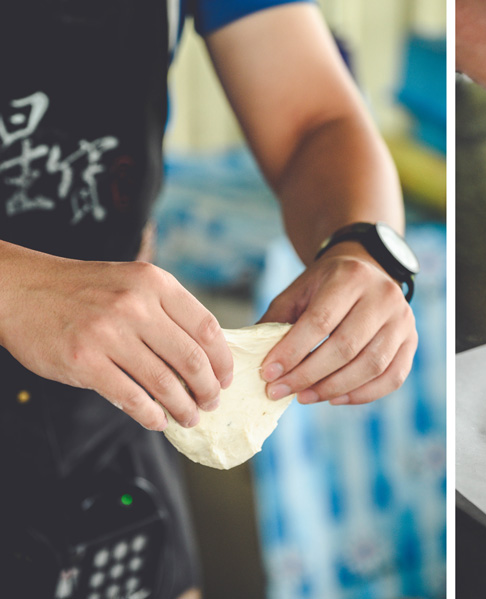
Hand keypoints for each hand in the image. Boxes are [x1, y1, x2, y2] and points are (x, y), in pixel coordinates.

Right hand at [0, 252, 232, 430]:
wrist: (22, 290)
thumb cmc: (84, 289)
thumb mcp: (133, 282)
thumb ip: (168, 310)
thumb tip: (206, 353)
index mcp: (155, 283)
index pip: (207, 327)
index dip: (223, 360)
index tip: (226, 377)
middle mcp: (135, 306)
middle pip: (191, 359)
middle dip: (208, 389)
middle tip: (211, 403)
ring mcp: (109, 334)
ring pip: (164, 383)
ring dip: (183, 407)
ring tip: (189, 417)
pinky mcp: (85, 362)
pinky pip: (131, 398)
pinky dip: (151, 415)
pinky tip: (158, 420)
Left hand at [258, 243, 416, 405]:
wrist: (366, 269)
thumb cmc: (326, 286)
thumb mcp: (298, 292)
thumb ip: (276, 321)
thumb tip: (251, 360)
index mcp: (351, 276)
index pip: (321, 321)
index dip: (293, 351)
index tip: (268, 374)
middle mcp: (383, 295)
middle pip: (346, 347)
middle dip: (309, 375)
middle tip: (280, 391)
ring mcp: (403, 319)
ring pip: (371, 366)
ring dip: (334, 389)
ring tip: (304, 397)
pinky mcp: (412, 340)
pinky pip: (393, 377)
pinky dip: (363, 395)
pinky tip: (336, 399)